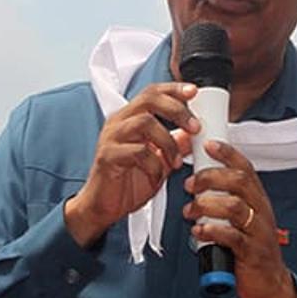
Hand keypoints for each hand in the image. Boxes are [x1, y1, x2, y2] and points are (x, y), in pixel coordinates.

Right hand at [64, 82, 200, 246]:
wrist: (102, 207)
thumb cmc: (126, 183)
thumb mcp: (158, 161)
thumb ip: (174, 144)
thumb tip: (193, 133)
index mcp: (129, 119)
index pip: (152, 92)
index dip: (174, 89)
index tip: (194, 92)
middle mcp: (119, 123)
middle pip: (148, 99)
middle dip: (176, 109)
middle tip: (194, 127)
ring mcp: (111, 138)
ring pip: (144, 122)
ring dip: (168, 141)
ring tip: (176, 161)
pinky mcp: (108, 157)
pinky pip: (137, 151)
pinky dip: (154, 164)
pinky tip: (157, 175)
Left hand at [182, 140, 296, 297]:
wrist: (270, 284)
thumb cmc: (250, 249)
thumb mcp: (241, 220)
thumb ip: (225, 201)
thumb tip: (198, 183)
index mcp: (257, 200)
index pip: (245, 168)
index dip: (228, 154)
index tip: (208, 145)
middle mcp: (260, 211)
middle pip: (239, 182)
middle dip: (210, 178)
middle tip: (190, 184)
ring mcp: (258, 231)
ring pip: (234, 207)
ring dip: (206, 205)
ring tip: (190, 211)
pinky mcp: (251, 253)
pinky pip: (232, 237)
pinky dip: (211, 231)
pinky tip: (198, 232)